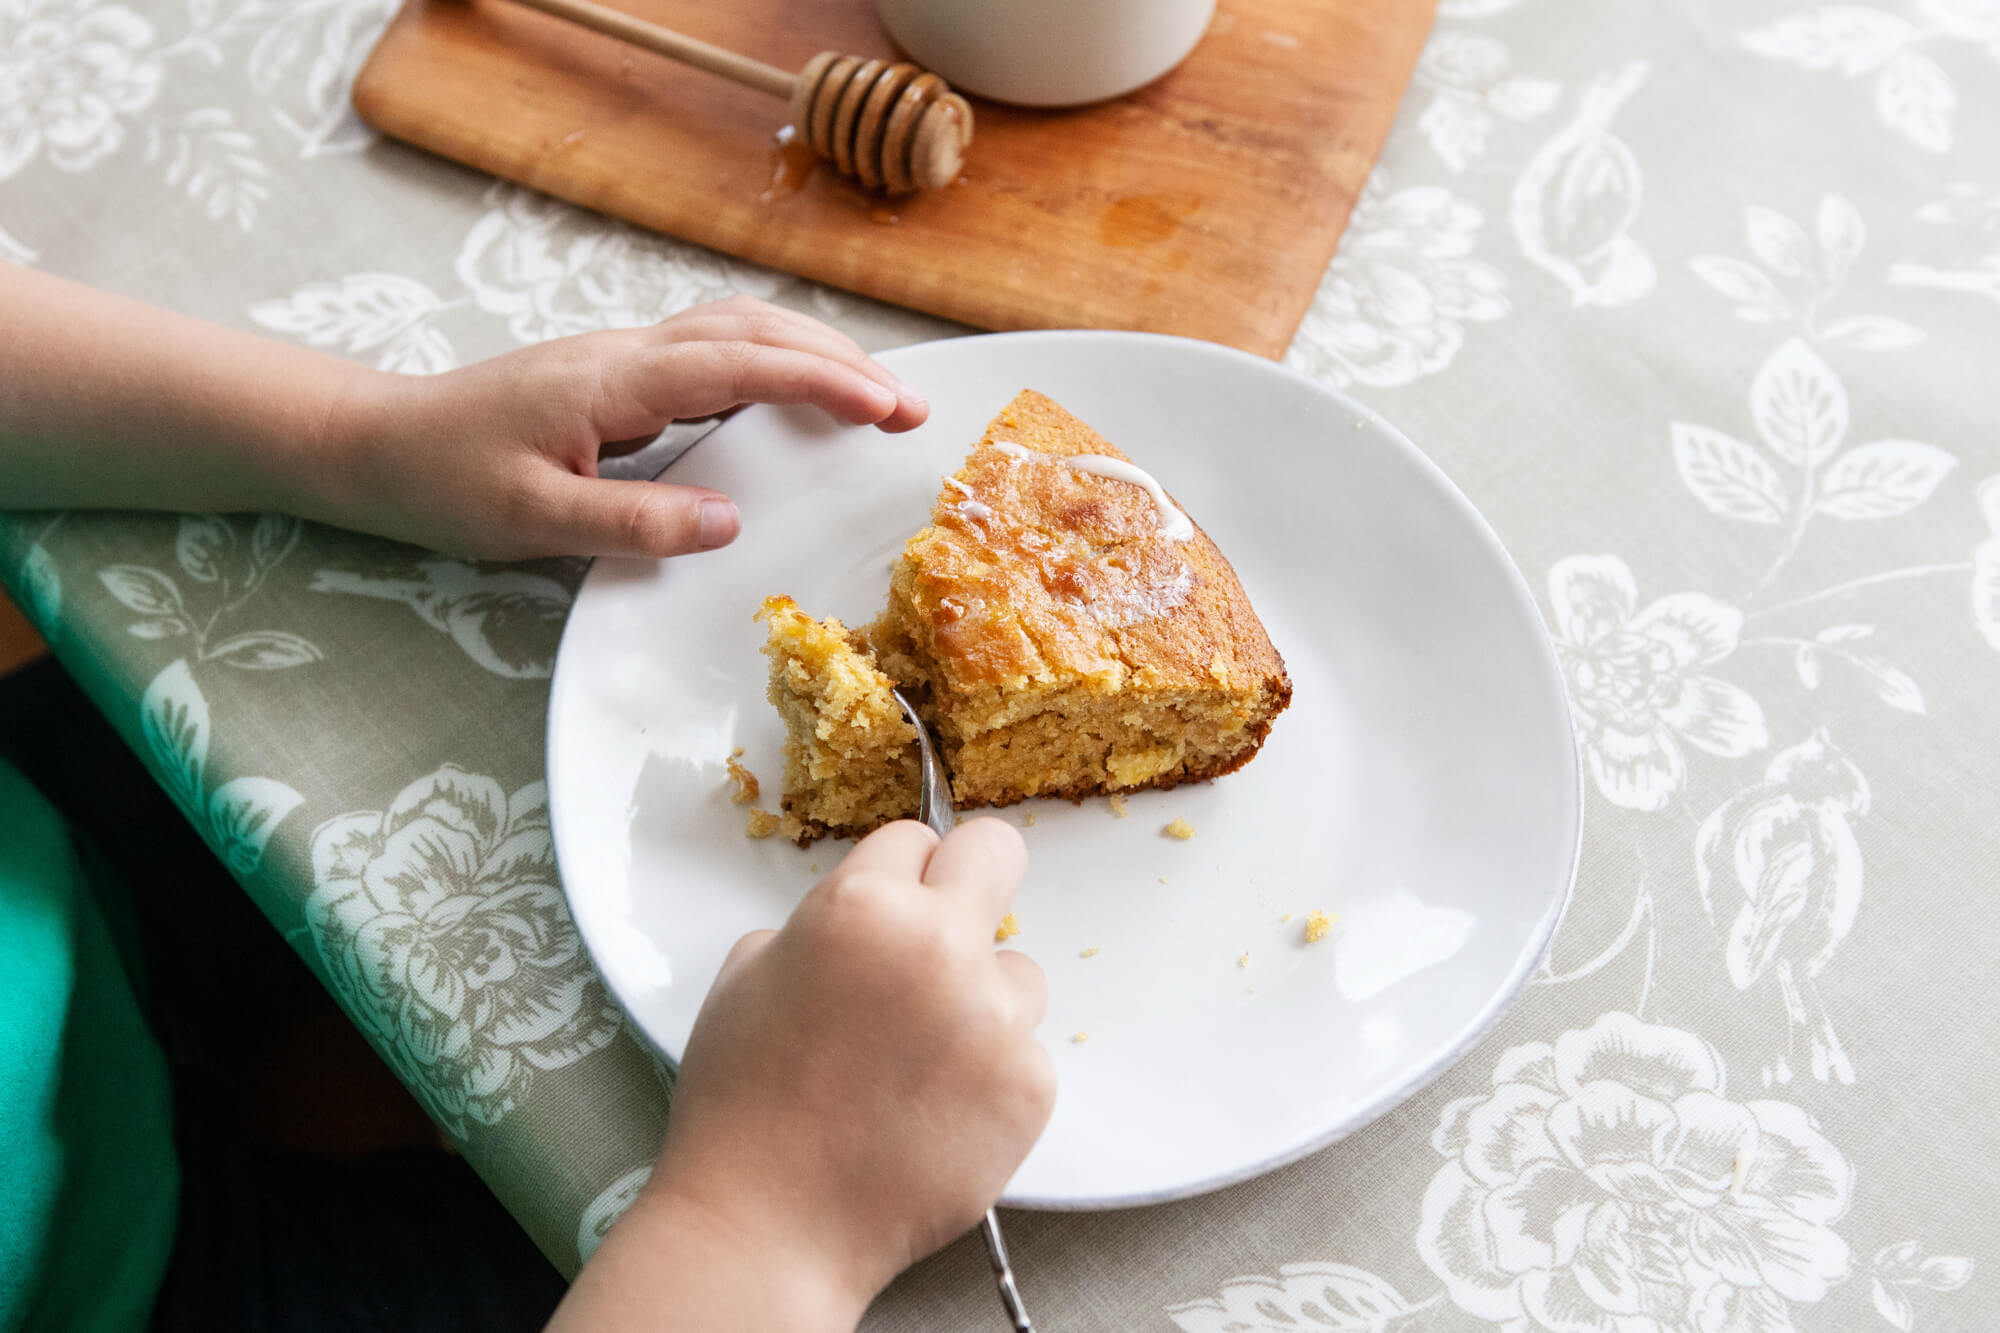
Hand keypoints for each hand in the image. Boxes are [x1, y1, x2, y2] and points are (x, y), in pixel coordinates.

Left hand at [322, 295, 927, 559]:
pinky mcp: (619, 378)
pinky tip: (795, 394)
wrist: (377, 445)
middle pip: (755, 329)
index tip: (888, 409)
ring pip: (738, 329)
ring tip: (874, 397)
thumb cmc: (444, 480)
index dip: (822, 383)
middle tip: (910, 407)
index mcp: (614, 381)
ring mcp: (624, 360)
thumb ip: (633, 521)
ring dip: (813, 354)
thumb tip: (729, 523)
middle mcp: (628, 355)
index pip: (740, 364)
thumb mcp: (533, 519)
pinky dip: (774, 361)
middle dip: (841, 362)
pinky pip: (716, 351)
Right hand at [548, 819, 1053, 1330]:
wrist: (769, 1226)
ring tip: (918, 1063)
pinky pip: (1027, 1053)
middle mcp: (938, 947)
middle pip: (999, 852)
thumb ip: (816, 925)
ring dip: (981, 1001)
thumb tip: (866, 921)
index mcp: (860, 906)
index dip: (896, 878)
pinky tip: (934, 1113)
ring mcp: (994, 1018)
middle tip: (943, 935)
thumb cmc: (742, 1107)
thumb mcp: (746, 978)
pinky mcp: (1030, 1086)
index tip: (888, 912)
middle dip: (970, 883)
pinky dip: (991, 1077)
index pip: (915, 838)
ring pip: (1019, 971)